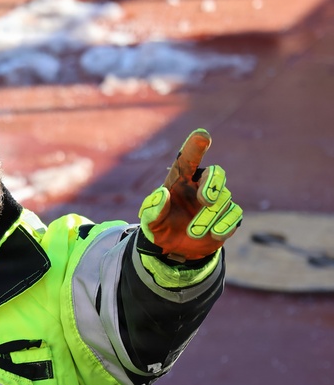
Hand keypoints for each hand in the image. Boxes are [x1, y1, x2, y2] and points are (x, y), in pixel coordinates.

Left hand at [138, 128, 242, 261]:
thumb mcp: (150, 222)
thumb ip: (153, 210)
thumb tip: (162, 194)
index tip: (202, 135)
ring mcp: (216, 201)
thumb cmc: (160, 227)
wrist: (174, 249)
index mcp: (180, 180)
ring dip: (207, 218)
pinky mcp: (227, 216)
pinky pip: (234, 215)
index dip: (195, 147)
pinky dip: (225, 225)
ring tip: (192, 233)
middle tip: (206, 201)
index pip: (188, 159)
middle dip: (213, 185)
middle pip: (216, 173)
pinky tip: (214, 235)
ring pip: (223, 201)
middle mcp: (200, 186)